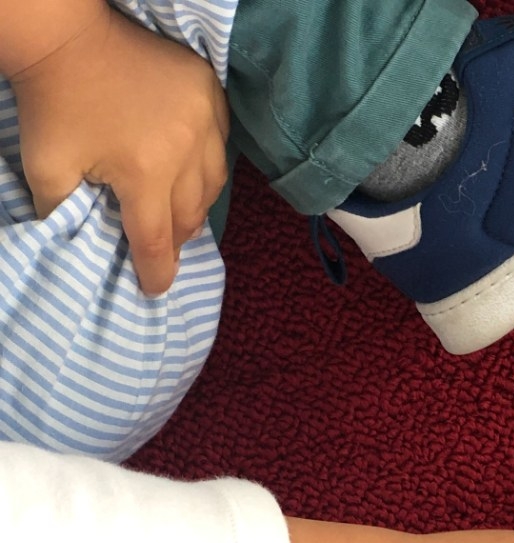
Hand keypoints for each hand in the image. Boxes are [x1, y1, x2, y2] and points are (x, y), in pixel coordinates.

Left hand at [8, 3, 228, 295]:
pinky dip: (207, 163)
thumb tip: (79, 242)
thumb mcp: (44, 166)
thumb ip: (61, 211)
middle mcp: (186, 152)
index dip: (156, 270)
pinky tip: (190, 167)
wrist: (68, 36)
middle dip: (175, 236)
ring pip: (214, 184)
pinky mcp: (211, 95)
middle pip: (190, 215)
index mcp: (145, 173)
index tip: (155, 287)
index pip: (156, 239)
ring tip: (179, 210)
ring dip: (196, 203)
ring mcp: (205, 121)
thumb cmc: (55, 102)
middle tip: (162, 246)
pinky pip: (221, 145)